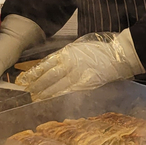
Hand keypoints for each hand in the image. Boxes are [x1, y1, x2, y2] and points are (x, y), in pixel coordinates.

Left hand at [16, 30, 143, 101]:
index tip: (24, 80)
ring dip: (46, 92)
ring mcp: (79, 74)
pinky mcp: (88, 83)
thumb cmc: (102, 47)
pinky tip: (52, 98)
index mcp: (67, 52)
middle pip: (49, 77)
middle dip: (36, 85)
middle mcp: (71, 63)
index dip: (33, 73)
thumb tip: (53, 63)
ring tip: (36, 98)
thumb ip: (66, 54)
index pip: (45, 64)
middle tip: (27, 92)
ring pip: (58, 85)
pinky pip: (70, 90)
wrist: (121, 54)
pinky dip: (59, 95)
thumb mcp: (79, 46)